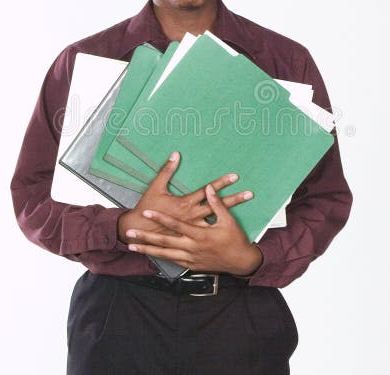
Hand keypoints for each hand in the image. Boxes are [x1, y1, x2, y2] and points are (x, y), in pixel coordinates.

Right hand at [117, 151, 252, 242]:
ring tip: (243, 214)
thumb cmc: (148, 208)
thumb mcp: (156, 186)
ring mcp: (193, 227)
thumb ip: (167, 170)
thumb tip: (175, 154)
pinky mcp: (191, 236)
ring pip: (216, 220)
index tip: (235, 177)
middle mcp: (193, 215)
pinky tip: (230, 229)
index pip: (208, 190)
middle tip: (248, 194)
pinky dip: (219, 230)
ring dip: (230, 215)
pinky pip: (208, 233)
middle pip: (217, 206)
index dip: (221, 183)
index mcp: (185, 202)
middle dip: (234, 199)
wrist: (140, 230)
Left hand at [125, 184, 263, 275]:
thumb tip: (209, 188)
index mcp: (199, 234)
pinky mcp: (191, 265)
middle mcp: (192, 247)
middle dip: (145, 238)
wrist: (240, 262)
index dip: (160, 218)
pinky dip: (160, 258)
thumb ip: (216, 204)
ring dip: (147, 250)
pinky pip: (172, 261)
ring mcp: (190, 258)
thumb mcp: (228, 220)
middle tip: (130, 233)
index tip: (147, 213)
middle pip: (164, 243)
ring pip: (164, 254)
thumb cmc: (235, 239)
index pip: (175, 225)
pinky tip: (149, 255)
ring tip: (132, 247)